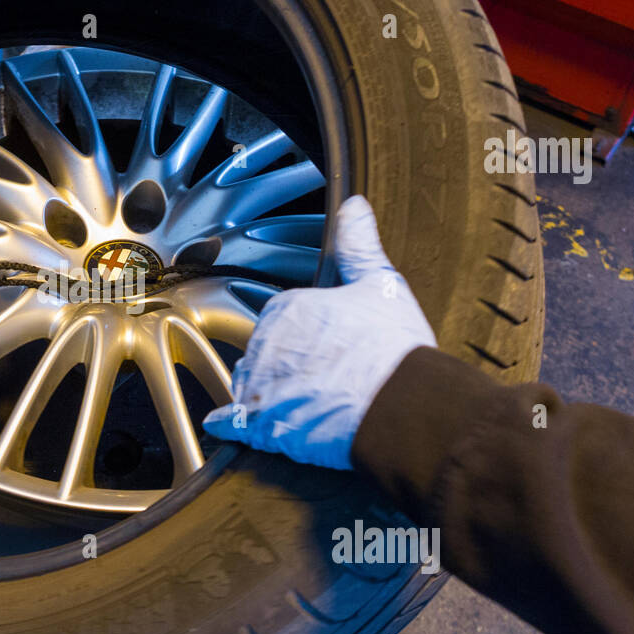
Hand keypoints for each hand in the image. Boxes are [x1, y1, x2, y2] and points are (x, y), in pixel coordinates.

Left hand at [203, 195, 435, 469]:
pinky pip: (234, 423)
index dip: (304, 336)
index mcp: (289, 307)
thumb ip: (360, 245)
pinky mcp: (263, 425)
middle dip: (285, 365)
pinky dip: (231, 426)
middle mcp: (266, 343)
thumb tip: (354, 205)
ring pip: (251, 386)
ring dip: (265, 395)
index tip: (324, 348)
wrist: (403, 406)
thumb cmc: (394, 349)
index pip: (282, 320)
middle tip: (321, 380)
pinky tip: (230, 427)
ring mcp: (261, 385)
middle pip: (264, 354)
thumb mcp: (381, 284)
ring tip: (302, 407)